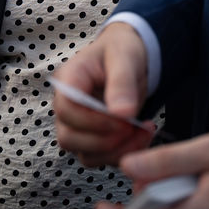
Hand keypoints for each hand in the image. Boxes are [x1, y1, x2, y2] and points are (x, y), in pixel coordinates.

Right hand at [53, 22, 153, 165]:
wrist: (129, 57)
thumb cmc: (122, 50)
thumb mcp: (125, 57)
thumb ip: (122, 83)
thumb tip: (122, 113)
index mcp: (68, 80)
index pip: (66, 109)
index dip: (92, 121)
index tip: (124, 119)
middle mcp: (66, 105)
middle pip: (69, 137)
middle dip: (105, 140)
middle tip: (134, 128)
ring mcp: (76, 124)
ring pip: (84, 154)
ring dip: (116, 151)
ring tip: (143, 133)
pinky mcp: (91, 138)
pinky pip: (99, 158)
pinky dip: (121, 155)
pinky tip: (141, 138)